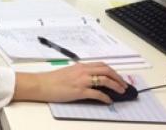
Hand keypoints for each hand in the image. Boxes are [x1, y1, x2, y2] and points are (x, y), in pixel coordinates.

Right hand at [13, 62, 127, 103]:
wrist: (42, 84)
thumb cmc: (52, 79)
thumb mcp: (68, 72)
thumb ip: (79, 73)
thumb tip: (90, 78)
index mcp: (80, 66)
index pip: (101, 65)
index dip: (112, 71)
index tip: (118, 77)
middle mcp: (83, 71)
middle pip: (106, 71)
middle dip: (118, 78)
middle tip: (123, 85)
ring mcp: (82, 81)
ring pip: (104, 80)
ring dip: (115, 86)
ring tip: (120, 92)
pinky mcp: (79, 91)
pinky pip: (97, 94)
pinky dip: (105, 97)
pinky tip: (108, 101)